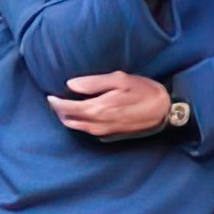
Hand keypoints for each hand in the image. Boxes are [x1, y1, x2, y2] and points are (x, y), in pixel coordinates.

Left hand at [47, 71, 171, 137]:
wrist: (163, 111)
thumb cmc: (144, 91)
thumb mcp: (120, 79)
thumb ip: (94, 82)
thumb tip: (71, 84)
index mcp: (98, 108)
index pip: (67, 108)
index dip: (55, 102)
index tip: (50, 95)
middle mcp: (97, 123)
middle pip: (68, 120)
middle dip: (59, 111)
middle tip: (56, 100)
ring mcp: (103, 131)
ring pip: (76, 127)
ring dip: (68, 117)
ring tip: (65, 106)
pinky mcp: (109, 134)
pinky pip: (87, 130)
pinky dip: (79, 122)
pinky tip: (82, 114)